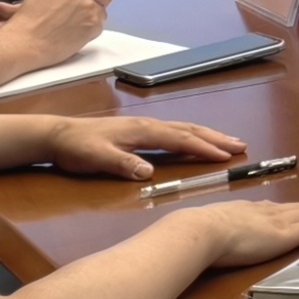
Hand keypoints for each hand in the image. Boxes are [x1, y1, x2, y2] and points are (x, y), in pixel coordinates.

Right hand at [0, 0, 113, 62]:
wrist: (26, 42)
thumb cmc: (28, 20)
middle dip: (98, 0)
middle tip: (84, 10)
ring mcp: (90, 8)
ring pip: (102, 11)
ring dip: (93, 17)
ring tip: (74, 25)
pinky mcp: (94, 26)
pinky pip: (99, 26)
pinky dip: (90, 30)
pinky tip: (74, 34)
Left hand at [39, 111, 247, 179]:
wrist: (57, 134)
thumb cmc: (77, 148)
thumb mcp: (97, 159)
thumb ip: (123, 164)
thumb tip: (149, 172)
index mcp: (142, 131)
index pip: (180, 139)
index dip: (204, 148)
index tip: (227, 156)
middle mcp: (148, 126)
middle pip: (189, 129)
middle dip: (216, 137)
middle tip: (241, 144)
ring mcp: (144, 126)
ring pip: (183, 128)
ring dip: (207, 134)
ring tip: (228, 141)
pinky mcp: (139, 131)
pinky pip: (173, 131)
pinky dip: (191, 135)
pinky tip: (195, 140)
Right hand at [177, 198, 298, 267]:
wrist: (202, 231)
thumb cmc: (199, 232)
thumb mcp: (211, 225)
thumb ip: (218, 229)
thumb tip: (214, 232)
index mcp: (248, 210)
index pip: (277, 208)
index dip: (293, 208)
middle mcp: (267, 212)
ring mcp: (278, 222)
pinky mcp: (285, 235)